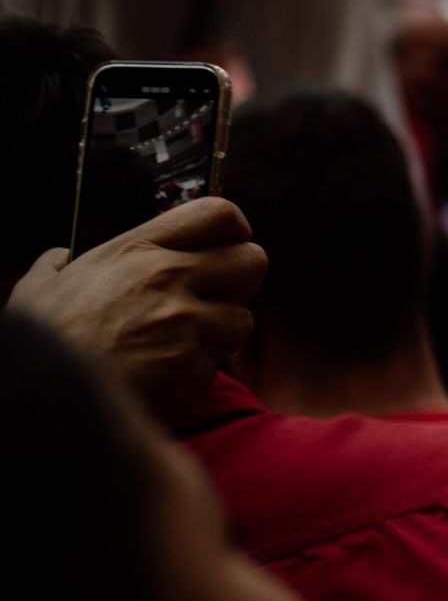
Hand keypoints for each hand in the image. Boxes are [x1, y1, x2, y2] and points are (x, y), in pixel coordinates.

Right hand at [8, 198, 265, 422]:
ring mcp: (180, 318)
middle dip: (242, 283)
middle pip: (254, 261)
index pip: (220, 214)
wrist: (41, 387)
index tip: (225, 248)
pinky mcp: (186, 360)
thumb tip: (58, 258)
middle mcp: (167, 274)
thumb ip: (56, 266)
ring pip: (243, 320)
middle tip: (215, 299)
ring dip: (220, 337)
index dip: (235, 231)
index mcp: (138, 247)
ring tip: (183, 344)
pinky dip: (194, 376)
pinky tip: (163, 375)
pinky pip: (215, 367)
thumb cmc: (43, 336)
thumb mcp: (39, 286)